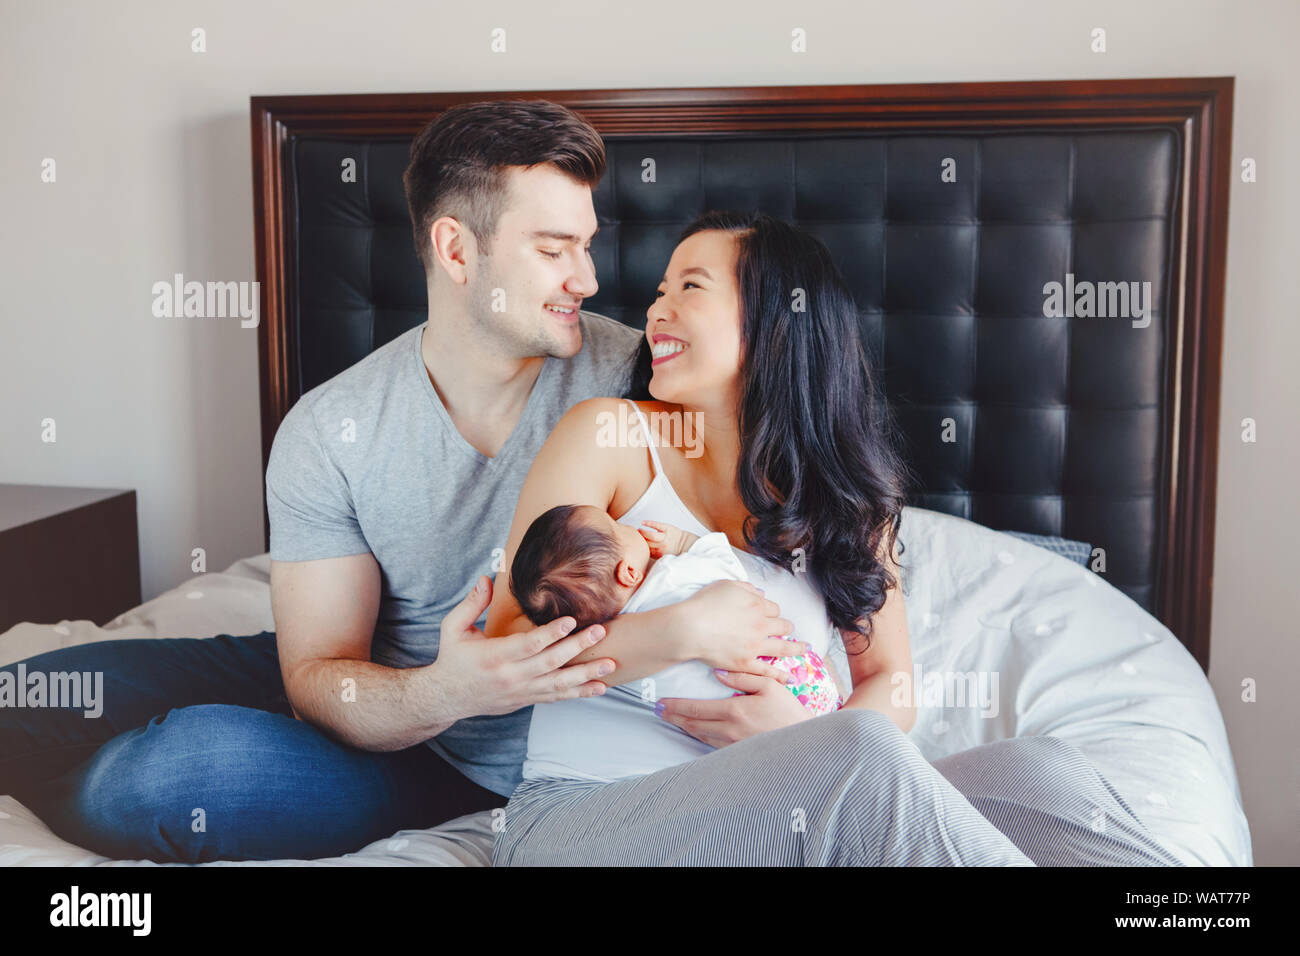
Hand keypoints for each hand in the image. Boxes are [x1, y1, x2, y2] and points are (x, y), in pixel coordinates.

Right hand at [435, 576, 615, 717]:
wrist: (447, 698)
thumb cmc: (453, 658)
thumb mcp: (453, 628)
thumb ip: (471, 603)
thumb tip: (485, 578)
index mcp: (494, 656)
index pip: (528, 644)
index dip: (551, 633)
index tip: (571, 620)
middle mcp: (511, 676)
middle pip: (550, 662)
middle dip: (578, 647)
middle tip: (600, 632)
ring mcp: (521, 690)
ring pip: (559, 683)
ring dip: (586, 674)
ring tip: (610, 663)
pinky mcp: (527, 699)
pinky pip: (557, 697)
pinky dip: (580, 693)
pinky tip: (600, 687)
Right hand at [637, 519, 688, 557]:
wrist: (684, 544)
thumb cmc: (672, 550)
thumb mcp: (661, 556)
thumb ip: (652, 554)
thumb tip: (639, 552)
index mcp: (658, 554)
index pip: (645, 550)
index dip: (638, 545)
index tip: (633, 542)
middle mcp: (661, 546)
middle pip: (647, 543)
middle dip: (639, 539)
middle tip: (634, 535)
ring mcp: (665, 537)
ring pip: (651, 535)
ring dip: (643, 532)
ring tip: (638, 530)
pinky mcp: (668, 528)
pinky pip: (657, 525)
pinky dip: (649, 523)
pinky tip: (643, 522)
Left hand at [655, 670, 812, 746]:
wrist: (805, 742)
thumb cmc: (789, 712)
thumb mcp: (770, 686)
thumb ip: (743, 677)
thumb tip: (718, 673)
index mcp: (734, 711)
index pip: (696, 708)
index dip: (676, 706)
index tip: (661, 703)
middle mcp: (729, 730)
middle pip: (693, 724)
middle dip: (673, 717)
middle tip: (658, 712)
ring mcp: (732, 745)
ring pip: (700, 736)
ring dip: (684, 727)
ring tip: (672, 720)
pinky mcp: (738, 754)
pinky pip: (712, 745)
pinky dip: (699, 737)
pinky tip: (695, 732)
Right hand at [673, 580, 805, 681]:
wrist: (691, 627)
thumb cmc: (704, 604)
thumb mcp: (726, 585)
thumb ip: (746, 588)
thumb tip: (760, 593)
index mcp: (757, 606)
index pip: (773, 608)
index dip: (772, 611)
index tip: (770, 615)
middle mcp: (761, 625)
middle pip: (782, 626)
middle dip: (786, 627)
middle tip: (789, 630)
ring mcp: (755, 646)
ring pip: (782, 648)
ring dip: (796, 648)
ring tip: (804, 649)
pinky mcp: (746, 663)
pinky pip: (767, 671)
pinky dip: (779, 675)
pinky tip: (789, 677)